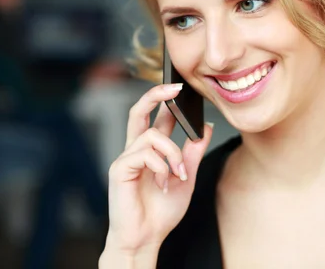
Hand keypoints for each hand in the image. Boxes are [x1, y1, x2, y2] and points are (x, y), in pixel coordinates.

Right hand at [103, 83, 212, 255]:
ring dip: (172, 154)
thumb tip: (205, 127)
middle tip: (175, 87)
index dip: (166, 100)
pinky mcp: (119, 169)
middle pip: (139, 111)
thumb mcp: (186, 177)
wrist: (146, 237)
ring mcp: (126, 158)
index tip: (183, 88)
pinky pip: (144, 154)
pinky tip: (162, 183)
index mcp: (150, 150)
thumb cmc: (161, 211)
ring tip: (178, 175)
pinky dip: (160, 167)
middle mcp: (135, 150)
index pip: (156, 117)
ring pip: (152, 136)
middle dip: (155, 95)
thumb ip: (193, 152)